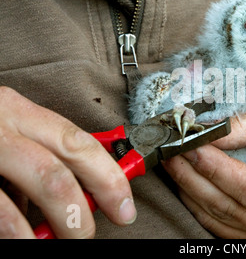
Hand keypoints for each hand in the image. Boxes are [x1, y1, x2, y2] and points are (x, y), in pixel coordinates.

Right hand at [0, 87, 135, 237]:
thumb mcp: (10, 136)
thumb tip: (82, 196)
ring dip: (49, 230)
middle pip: (57, 172)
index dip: (108, 178)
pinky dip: (12, 234)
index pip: (79, 144)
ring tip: (59, 244)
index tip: (124, 208)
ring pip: (24, 197)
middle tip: (88, 236)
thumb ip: (42, 158)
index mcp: (19, 111)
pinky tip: (21, 241)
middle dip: (80, 213)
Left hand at [162, 100, 245, 237]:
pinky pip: (221, 226)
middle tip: (172, 151)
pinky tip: (187, 181)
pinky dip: (199, 203)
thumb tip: (206, 132)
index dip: (217, 169)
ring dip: (191, 191)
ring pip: (221, 221)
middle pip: (233, 209)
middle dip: (195, 178)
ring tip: (174, 162)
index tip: (189, 145)